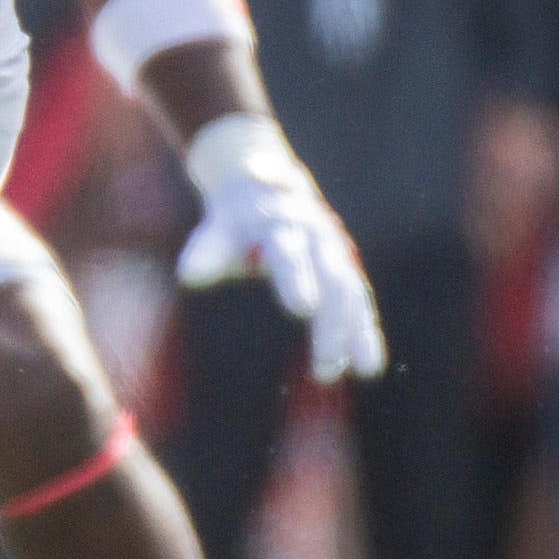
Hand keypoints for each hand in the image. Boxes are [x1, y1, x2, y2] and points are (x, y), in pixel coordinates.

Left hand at [178, 112, 386, 380]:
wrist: (267, 187)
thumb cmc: (236, 220)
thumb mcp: (219, 228)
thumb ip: (208, 251)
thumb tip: (190, 275)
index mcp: (281, 225)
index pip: (290, 253)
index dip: (297, 279)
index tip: (302, 310)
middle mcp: (317, 238)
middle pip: (332, 279)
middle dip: (332, 323)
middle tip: (325, 365)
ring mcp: (336, 253)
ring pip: (353, 293)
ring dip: (355, 333)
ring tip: (357, 371)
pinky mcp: (346, 270)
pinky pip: (360, 302)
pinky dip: (365, 332)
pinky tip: (368, 366)